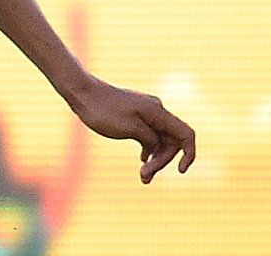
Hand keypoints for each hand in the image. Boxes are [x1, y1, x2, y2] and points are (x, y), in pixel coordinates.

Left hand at [64, 76, 195, 183]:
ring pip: (159, 141)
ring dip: (155, 159)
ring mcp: (146, 114)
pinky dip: (148, 150)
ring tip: (143, 177)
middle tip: (144, 177)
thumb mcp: (129, 128)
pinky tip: (142, 162)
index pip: (185, 134)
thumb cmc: (103, 110)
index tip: (179, 171)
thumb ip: (150, 139)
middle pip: (171, 142)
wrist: (82, 93)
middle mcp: (156, 111)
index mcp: (158, 112)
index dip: (189, 154)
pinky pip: (149, 137)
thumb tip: (158, 146)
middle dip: (162, 161)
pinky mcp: (135, 117)